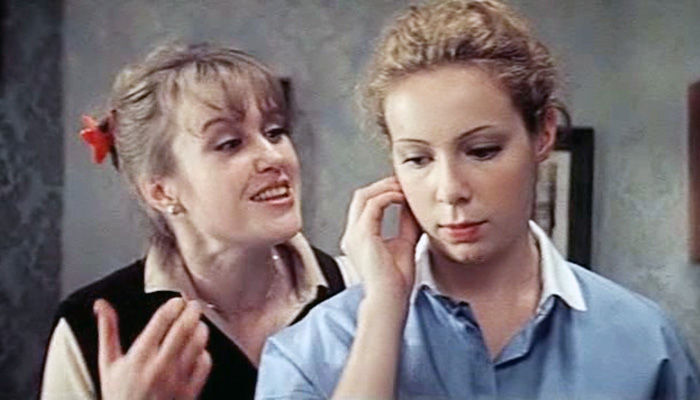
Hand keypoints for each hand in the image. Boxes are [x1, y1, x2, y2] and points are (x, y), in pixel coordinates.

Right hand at [94, 298, 211, 399]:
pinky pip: (204, 365)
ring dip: (200, 329)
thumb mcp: (108, 363)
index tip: (177, 300)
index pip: (161, 321)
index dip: (173, 305)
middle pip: (183, 329)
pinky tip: (200, 349)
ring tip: (199, 323)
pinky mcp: (189, 392)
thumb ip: (107, 331)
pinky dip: (204, 353)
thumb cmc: (118, 395)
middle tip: (193, 305)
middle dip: (191, 312)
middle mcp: (159, 366)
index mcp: (139, 357)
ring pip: (197, 344)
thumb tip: (101, 305)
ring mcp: (176, 379)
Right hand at [340, 176, 420, 302]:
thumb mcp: (404, 244)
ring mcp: (354, 234)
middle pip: (361, 196)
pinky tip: (402, 198)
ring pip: (364, 195)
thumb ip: (406, 224)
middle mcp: (352, 235)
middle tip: (402, 182)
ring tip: (403, 188)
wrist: (391, 300)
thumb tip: (412, 206)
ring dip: (385, 188)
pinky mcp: (363, 235)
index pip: (364, 205)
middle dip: (383, 185)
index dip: (382, 192)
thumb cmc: (396, 281)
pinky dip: (388, 197)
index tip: (401, 189)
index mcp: (358, 238)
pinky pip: (374, 204)